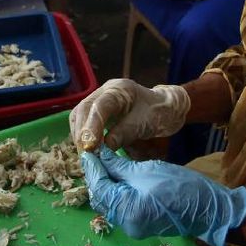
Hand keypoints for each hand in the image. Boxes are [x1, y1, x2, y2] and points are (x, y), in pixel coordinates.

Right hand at [69, 78, 189, 151]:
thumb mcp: (146, 123)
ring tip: (85, 155)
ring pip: (79, 116)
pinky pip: (83, 122)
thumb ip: (126, 132)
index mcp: (119, 89)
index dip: (91, 126)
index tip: (90, 146)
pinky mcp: (97, 112)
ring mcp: (99, 100)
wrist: (166, 108)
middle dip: (81, 133)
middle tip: (85, 155)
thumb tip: (105, 146)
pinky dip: (83, 136)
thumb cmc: (159, 112)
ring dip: (79, 136)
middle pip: (83, 109)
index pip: (99, 106)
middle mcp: (105, 92)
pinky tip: (87, 149)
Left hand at [81, 147, 245, 245]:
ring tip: (105, 161)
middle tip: (96, 154)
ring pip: (109, 202)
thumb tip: (100, 155)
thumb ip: (119, 166)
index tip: (89, 149)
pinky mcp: (140, 223)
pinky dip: (116, 191)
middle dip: (96, 175)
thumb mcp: (146, 170)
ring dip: (105, 183)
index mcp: (125, 211)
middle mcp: (124, 223)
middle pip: (100, 197)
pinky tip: (118, 175)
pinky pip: (120, 206)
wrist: (210, 209)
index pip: (99, 186)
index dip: (92, 167)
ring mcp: (132, 226)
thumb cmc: (180, 186)